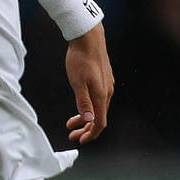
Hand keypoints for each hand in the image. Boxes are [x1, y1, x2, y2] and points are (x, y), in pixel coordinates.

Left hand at [63, 25, 112, 143]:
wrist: (88, 39)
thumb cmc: (81, 59)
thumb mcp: (78, 82)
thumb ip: (83, 102)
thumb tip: (88, 119)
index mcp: (102, 95)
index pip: (100, 122)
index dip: (91, 134)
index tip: (79, 140)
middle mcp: (107, 92)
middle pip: (99, 117)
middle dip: (86, 129)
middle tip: (72, 134)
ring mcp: (107, 85)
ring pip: (98, 108)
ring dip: (85, 118)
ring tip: (71, 123)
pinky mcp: (103, 80)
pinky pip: (98, 99)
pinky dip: (88, 108)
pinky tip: (79, 107)